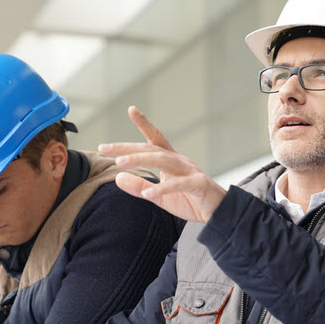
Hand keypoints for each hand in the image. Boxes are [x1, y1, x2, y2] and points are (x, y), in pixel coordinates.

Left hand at [98, 106, 226, 222]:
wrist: (220, 214)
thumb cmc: (191, 202)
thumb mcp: (160, 196)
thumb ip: (140, 187)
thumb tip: (118, 177)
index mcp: (172, 161)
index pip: (155, 139)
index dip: (144, 124)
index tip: (131, 109)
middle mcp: (180, 161)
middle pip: (152, 149)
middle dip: (127, 148)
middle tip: (104, 148)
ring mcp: (191, 171)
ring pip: (163, 160)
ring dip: (140, 160)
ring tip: (119, 164)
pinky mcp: (199, 185)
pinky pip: (179, 185)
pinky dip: (163, 189)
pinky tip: (148, 194)